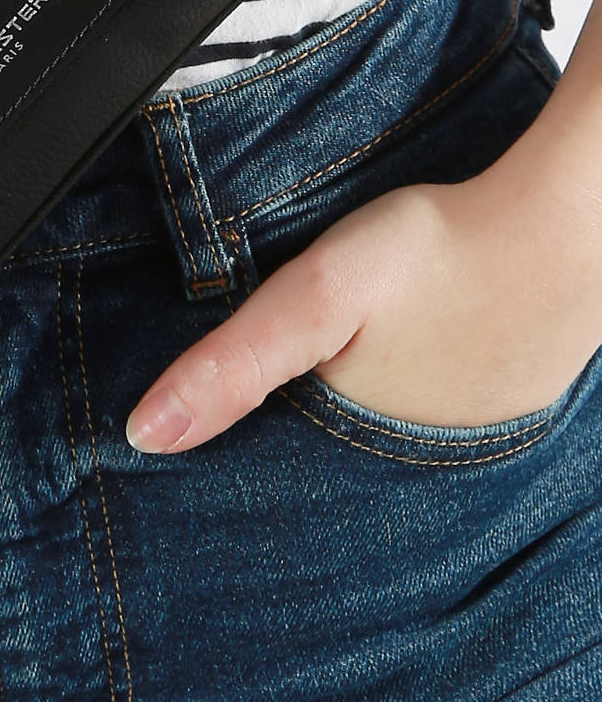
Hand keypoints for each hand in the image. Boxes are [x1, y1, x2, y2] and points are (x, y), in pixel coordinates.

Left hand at [124, 149, 601, 452]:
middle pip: (327, 459)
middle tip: (263, 375)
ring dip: (347, 410)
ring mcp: (471, 438)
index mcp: (361, 458)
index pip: (275, 481)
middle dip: (288, 432)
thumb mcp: (316, 296)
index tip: (181, 431)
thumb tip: (142, 435)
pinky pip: (432, 405)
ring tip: (321, 362)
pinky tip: (397, 349)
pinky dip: (404, 385)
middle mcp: (420, 471)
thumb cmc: (440, 251)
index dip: (232, 451)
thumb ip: (234, 362)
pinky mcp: (505, 399)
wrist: (565, 221)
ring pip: (379, 433)